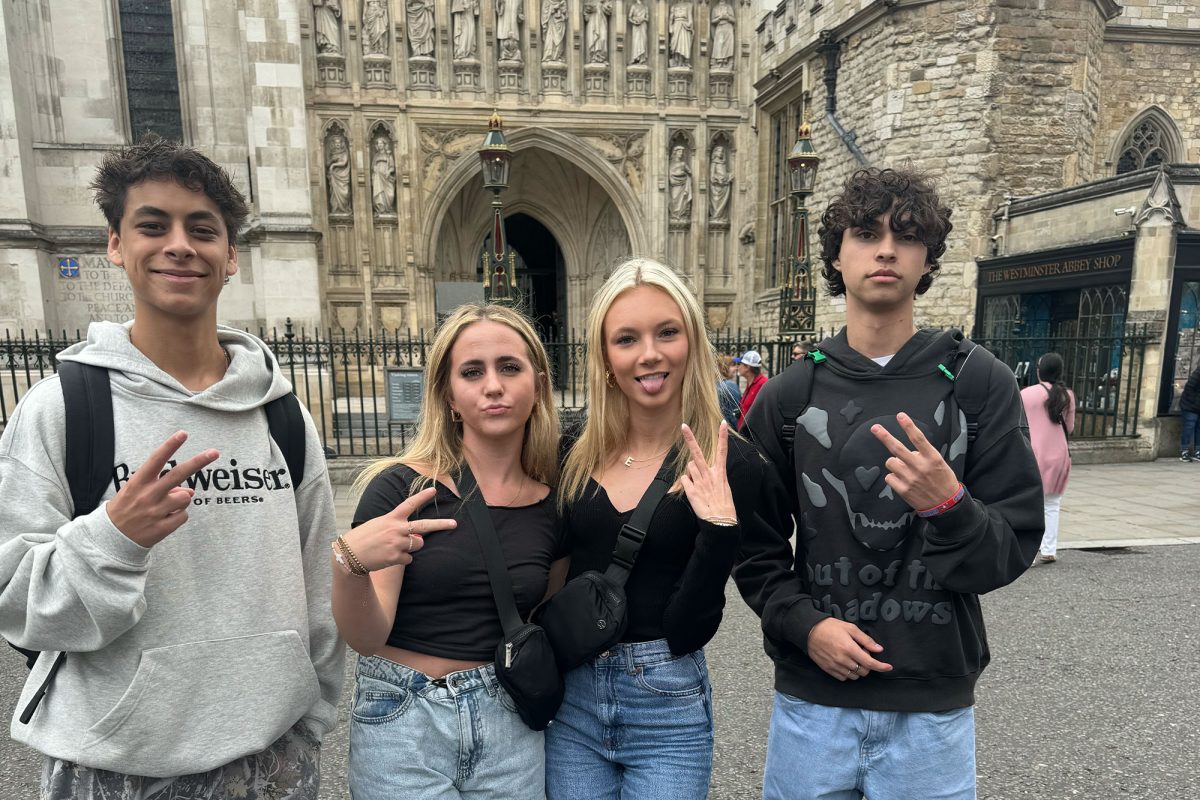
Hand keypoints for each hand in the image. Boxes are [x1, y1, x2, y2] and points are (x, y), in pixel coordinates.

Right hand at [106, 431, 219, 547]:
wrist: (110, 539)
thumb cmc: (126, 509)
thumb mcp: (136, 492)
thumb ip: (162, 485)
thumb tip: (190, 490)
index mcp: (138, 482)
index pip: (156, 460)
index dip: (170, 446)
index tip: (183, 434)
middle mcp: (147, 495)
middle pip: (178, 474)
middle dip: (198, 462)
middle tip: (214, 452)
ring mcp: (155, 512)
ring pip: (186, 497)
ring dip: (182, 500)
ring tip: (166, 507)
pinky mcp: (161, 528)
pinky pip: (183, 516)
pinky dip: (179, 516)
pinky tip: (164, 519)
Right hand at [342, 487, 456, 570]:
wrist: (349, 555)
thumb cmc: (365, 538)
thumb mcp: (379, 524)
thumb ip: (398, 526)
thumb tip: (418, 537)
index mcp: (391, 518)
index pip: (409, 504)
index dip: (422, 496)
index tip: (434, 490)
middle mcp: (396, 529)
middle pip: (424, 526)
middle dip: (441, 525)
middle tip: (454, 524)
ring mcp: (397, 543)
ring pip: (417, 545)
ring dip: (410, 547)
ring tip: (393, 547)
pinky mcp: (396, 557)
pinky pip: (409, 559)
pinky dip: (402, 559)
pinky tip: (388, 557)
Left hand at [680, 421, 736, 524]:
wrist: (720, 522)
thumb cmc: (723, 505)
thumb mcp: (723, 488)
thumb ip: (712, 475)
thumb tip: (698, 468)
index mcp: (720, 474)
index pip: (722, 452)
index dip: (723, 437)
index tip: (723, 423)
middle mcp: (709, 475)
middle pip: (698, 454)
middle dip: (690, 439)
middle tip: (684, 426)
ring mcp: (699, 482)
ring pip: (689, 468)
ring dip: (691, 473)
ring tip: (699, 486)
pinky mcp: (691, 490)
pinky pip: (684, 480)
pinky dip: (686, 484)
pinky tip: (694, 492)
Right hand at [806, 618, 892, 680]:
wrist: (809, 631)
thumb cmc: (830, 627)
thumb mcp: (850, 628)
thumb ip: (865, 639)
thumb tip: (879, 649)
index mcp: (850, 649)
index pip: (870, 663)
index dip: (881, 667)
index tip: (888, 667)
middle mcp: (843, 660)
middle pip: (863, 671)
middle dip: (867, 664)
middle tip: (861, 652)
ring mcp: (835, 666)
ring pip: (854, 676)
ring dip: (858, 669)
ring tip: (852, 658)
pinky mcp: (828, 670)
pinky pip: (844, 678)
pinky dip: (848, 673)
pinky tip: (846, 663)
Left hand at [871, 412, 960, 511]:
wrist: (946, 506)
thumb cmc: (943, 481)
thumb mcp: (939, 464)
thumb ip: (924, 455)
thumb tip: (908, 450)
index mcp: (932, 458)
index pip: (918, 438)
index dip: (908, 426)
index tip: (900, 415)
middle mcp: (920, 466)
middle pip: (897, 448)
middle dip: (884, 436)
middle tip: (875, 428)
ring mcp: (910, 478)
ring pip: (890, 462)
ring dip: (895, 463)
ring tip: (905, 470)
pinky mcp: (903, 490)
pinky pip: (889, 477)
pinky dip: (893, 477)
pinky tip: (903, 481)